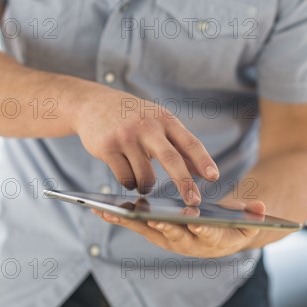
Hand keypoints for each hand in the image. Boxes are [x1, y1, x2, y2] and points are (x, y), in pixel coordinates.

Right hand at [72, 87, 218, 204]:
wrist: (92, 104)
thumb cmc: (134, 117)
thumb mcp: (158, 123)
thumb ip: (180, 146)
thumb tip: (204, 172)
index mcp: (165, 119)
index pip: (189, 142)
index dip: (203, 160)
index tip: (214, 177)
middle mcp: (147, 126)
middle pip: (171, 159)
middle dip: (184, 183)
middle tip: (194, 201)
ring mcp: (126, 137)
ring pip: (145, 176)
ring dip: (147, 186)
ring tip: (144, 181)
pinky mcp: (107, 148)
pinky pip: (125, 179)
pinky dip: (129, 183)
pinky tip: (127, 173)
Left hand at [91, 199, 265, 257]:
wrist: (223, 236)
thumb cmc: (235, 223)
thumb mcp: (248, 219)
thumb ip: (254, 214)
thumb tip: (262, 208)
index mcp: (214, 240)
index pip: (208, 235)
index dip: (203, 229)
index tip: (198, 222)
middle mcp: (189, 243)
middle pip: (174, 234)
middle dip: (162, 225)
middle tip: (150, 215)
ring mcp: (170, 239)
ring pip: (149, 230)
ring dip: (130, 222)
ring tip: (111, 210)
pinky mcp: (157, 232)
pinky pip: (137, 225)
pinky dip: (121, 218)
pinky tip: (103, 209)